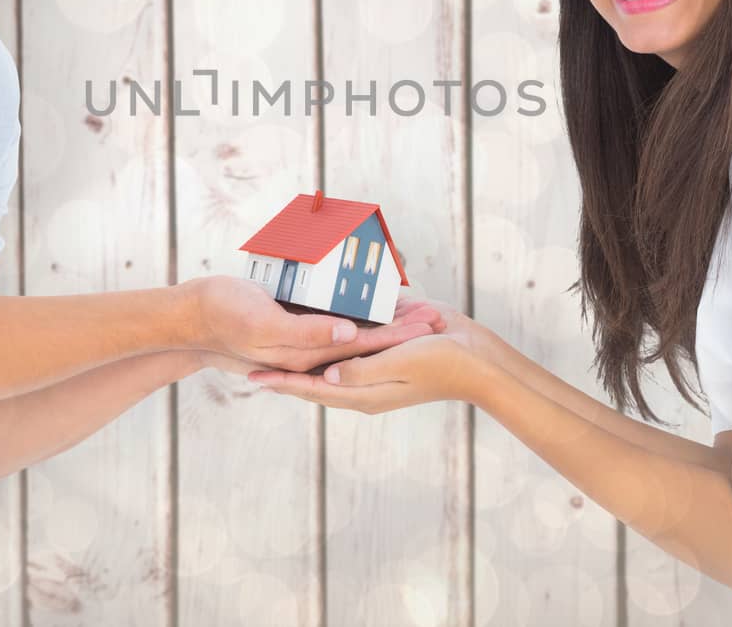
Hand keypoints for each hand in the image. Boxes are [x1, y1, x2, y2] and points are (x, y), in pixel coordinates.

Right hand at [184, 275, 439, 372]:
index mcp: (308, 357)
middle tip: (437, 315)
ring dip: (384, 320)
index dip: (397, 334)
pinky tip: (374, 299)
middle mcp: (311, 353)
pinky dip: (358, 311)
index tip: (428, 322)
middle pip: (366, 343)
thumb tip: (351, 336)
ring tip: (416, 308)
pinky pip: (336, 320)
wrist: (191, 316)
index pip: (364, 347)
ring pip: (354, 333)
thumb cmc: (224, 315)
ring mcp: (304, 341)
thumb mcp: (265, 323)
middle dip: (400, 330)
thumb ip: (309, 332)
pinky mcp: (296, 325)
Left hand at [247, 332, 489, 412]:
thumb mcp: (398, 366)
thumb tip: (325, 377)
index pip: (313, 389)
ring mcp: (376, 373)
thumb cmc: (442, 363)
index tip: (254, 376)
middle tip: (254, 366)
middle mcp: (365, 386)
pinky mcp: (387, 357)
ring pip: (330, 369)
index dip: (283, 383)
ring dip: (304, 362)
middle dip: (285, 376)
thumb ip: (360, 371)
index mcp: (364, 394)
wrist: (477, 362)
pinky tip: (319, 338)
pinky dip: (329, 349)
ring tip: (277, 353)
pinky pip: (349, 355)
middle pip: (315, 383)